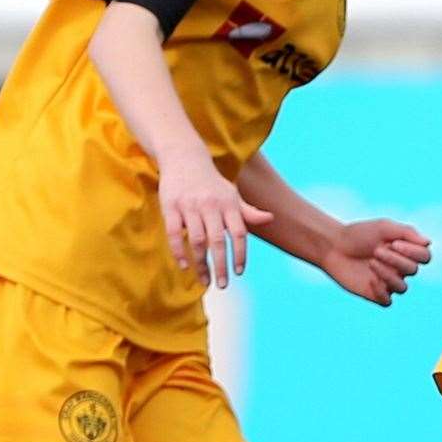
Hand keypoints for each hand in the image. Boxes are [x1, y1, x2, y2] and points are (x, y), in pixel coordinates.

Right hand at [159, 153, 273, 288]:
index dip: (240, 253)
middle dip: (221, 265)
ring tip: (204, 281)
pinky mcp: (170, 207)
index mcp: (228, 204)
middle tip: (224, 285)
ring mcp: (190, 206)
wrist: (184, 157)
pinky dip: (179, 251)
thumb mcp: (232, 194)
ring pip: (197, 240)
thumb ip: (248, 211)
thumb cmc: (211, 182)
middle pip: (218, 241)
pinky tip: (185, 266)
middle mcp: (210, 206)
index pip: (239, 233)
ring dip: (201, 263)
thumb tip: (271, 219)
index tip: (240, 272)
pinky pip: (175, 233)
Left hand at [321, 219, 431, 306]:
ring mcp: (387, 282)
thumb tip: (428, 243)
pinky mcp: (374, 294)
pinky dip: (381, 292)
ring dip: (388, 276)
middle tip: (376, 251)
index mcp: (406, 251)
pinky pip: (387, 301)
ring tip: (371, 263)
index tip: (393, 243)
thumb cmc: (359, 234)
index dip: (413, 252)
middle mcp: (400, 268)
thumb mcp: (384, 227)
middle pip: (413, 270)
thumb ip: (407, 232)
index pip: (424, 257)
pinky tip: (370, 280)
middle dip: (396, 260)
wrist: (332, 245)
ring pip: (402, 288)